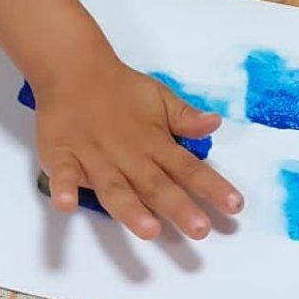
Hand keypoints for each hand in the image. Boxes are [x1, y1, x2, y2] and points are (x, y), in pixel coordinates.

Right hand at [35, 54, 242, 240]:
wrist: (73, 68)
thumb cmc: (120, 89)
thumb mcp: (159, 98)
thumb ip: (184, 118)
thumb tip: (215, 123)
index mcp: (154, 143)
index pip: (189, 168)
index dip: (212, 186)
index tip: (235, 206)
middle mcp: (129, 155)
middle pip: (156, 185)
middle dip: (178, 207)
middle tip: (200, 229)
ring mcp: (95, 157)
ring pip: (114, 188)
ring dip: (130, 209)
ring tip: (148, 230)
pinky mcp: (63, 156)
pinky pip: (62, 174)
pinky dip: (63, 188)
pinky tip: (66, 204)